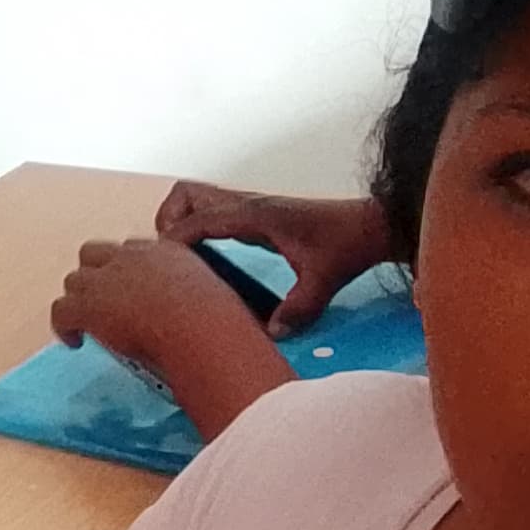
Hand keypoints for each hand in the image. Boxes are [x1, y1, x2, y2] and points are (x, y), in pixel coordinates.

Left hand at [50, 236, 248, 366]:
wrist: (201, 329)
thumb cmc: (220, 324)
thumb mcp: (220, 301)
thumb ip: (204, 303)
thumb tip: (215, 326)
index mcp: (167, 252)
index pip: (134, 251)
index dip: (127, 271)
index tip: (132, 290)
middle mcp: (133, 257)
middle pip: (95, 255)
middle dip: (94, 276)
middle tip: (102, 301)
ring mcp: (107, 278)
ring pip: (75, 280)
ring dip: (79, 300)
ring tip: (86, 321)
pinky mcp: (89, 304)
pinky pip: (62, 310)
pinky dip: (64, 326)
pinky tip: (73, 341)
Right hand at [151, 185, 392, 335]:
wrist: (369, 226)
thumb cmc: (346, 245)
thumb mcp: (323, 281)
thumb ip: (297, 308)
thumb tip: (271, 335)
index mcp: (255, 215)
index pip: (198, 219)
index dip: (174, 240)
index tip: (160, 265)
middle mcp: (247, 205)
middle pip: (186, 195)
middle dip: (168, 222)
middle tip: (170, 258)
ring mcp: (250, 207)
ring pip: (196, 198)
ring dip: (180, 221)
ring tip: (182, 258)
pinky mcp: (255, 215)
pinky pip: (212, 211)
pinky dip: (197, 226)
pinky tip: (206, 259)